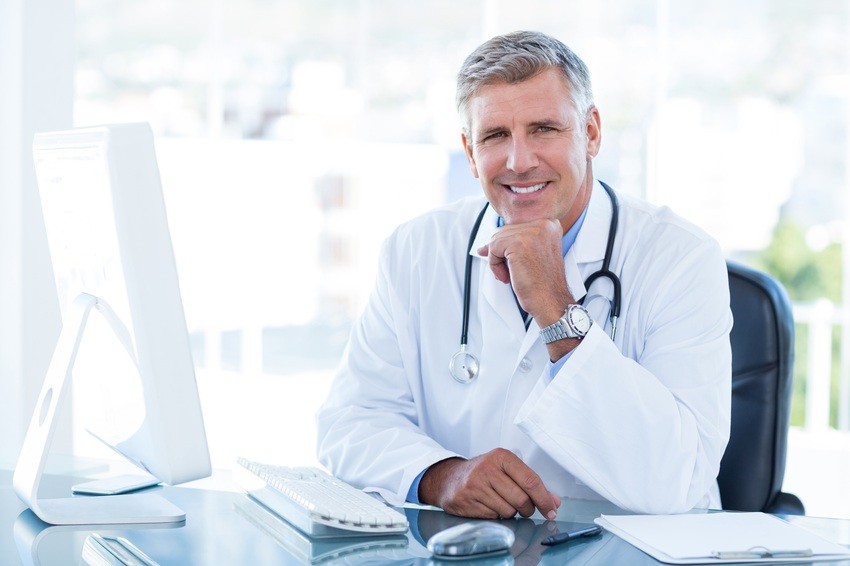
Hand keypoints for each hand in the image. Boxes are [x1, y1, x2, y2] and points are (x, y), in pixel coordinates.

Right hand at [418, 448, 560, 519]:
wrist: (449, 479)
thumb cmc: (483, 473)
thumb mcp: (507, 470)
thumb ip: (532, 484)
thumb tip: (554, 502)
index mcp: (502, 457)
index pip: (531, 480)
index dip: (544, 499)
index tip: (552, 510)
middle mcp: (488, 468)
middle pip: (521, 499)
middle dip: (527, 509)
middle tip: (524, 507)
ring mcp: (476, 485)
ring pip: (509, 511)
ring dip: (510, 512)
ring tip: (502, 502)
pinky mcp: (468, 500)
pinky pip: (494, 517)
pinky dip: (496, 515)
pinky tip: (489, 505)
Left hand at [477, 219, 571, 325]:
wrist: (550, 301)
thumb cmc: (542, 284)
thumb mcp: (530, 257)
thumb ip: (512, 244)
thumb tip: (484, 246)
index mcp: (549, 225)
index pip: (515, 227)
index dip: (504, 245)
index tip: (502, 259)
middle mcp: (543, 225)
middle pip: (504, 231)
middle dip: (499, 253)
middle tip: (506, 273)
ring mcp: (532, 232)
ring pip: (497, 239)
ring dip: (496, 261)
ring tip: (508, 276)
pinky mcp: (519, 243)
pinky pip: (493, 248)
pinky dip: (494, 265)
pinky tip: (506, 277)